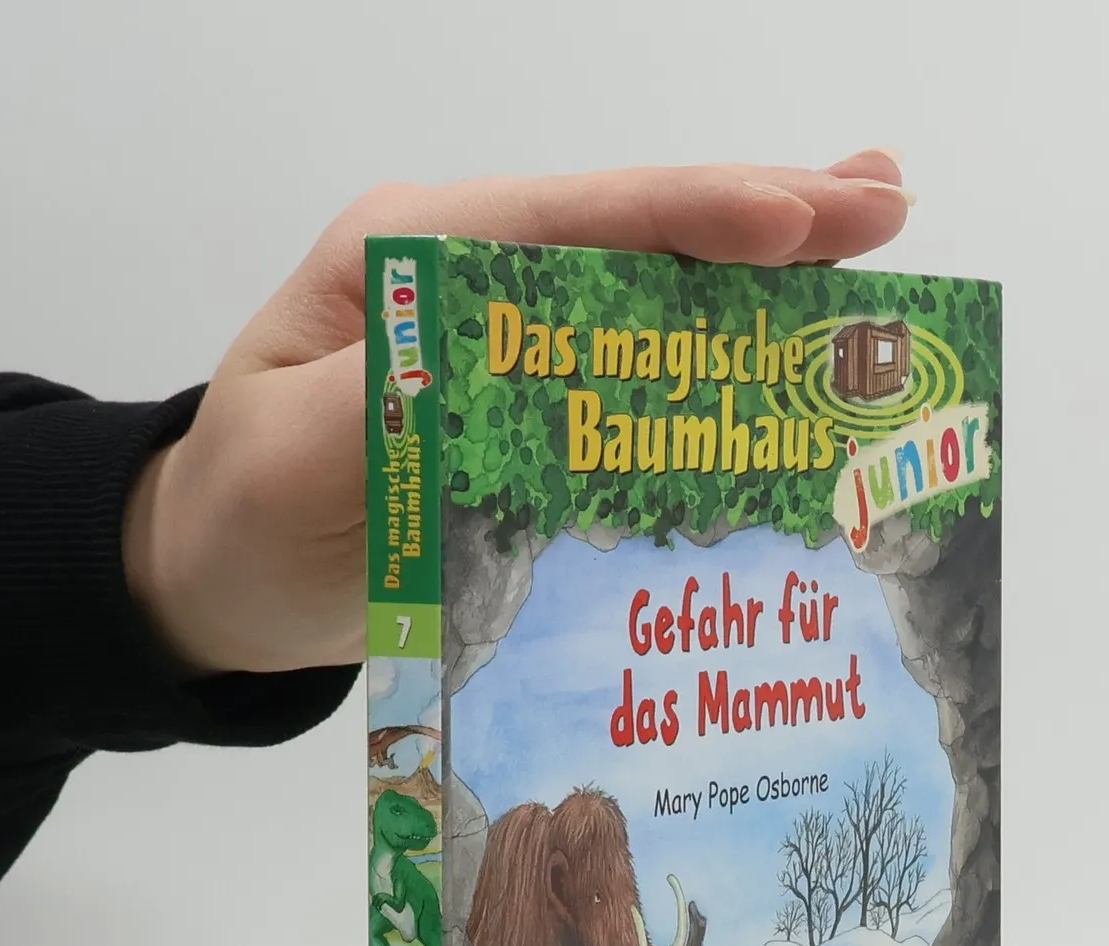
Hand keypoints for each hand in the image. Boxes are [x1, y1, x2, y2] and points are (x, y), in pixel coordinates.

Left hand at [123, 154, 910, 677]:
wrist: (222, 577)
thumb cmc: (246, 512)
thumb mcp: (298, 455)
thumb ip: (398, 399)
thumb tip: (512, 364)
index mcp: (415, 260)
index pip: (570, 221)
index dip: (690, 216)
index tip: (796, 218)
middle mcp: (479, 286)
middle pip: (638, 238)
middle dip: (766, 220)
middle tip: (886, 204)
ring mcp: (514, 347)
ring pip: (658, 295)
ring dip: (771, 277)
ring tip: (873, 239)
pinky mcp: (537, 413)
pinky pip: (647, 376)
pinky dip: (732, 359)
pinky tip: (804, 353)